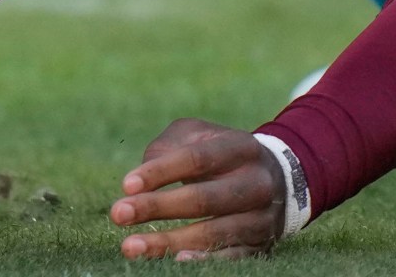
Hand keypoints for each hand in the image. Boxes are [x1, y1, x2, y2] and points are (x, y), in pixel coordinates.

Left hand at [111, 119, 284, 259]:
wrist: (278, 178)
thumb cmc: (219, 153)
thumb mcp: (197, 135)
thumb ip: (168, 146)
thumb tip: (142, 179)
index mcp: (240, 147)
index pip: (197, 159)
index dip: (160, 172)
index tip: (125, 185)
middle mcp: (258, 182)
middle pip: (204, 198)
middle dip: (157, 208)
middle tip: (117, 215)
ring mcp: (262, 216)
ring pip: (214, 232)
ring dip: (169, 242)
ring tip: (131, 246)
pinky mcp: (261, 243)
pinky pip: (232, 256)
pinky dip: (204, 259)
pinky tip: (175, 260)